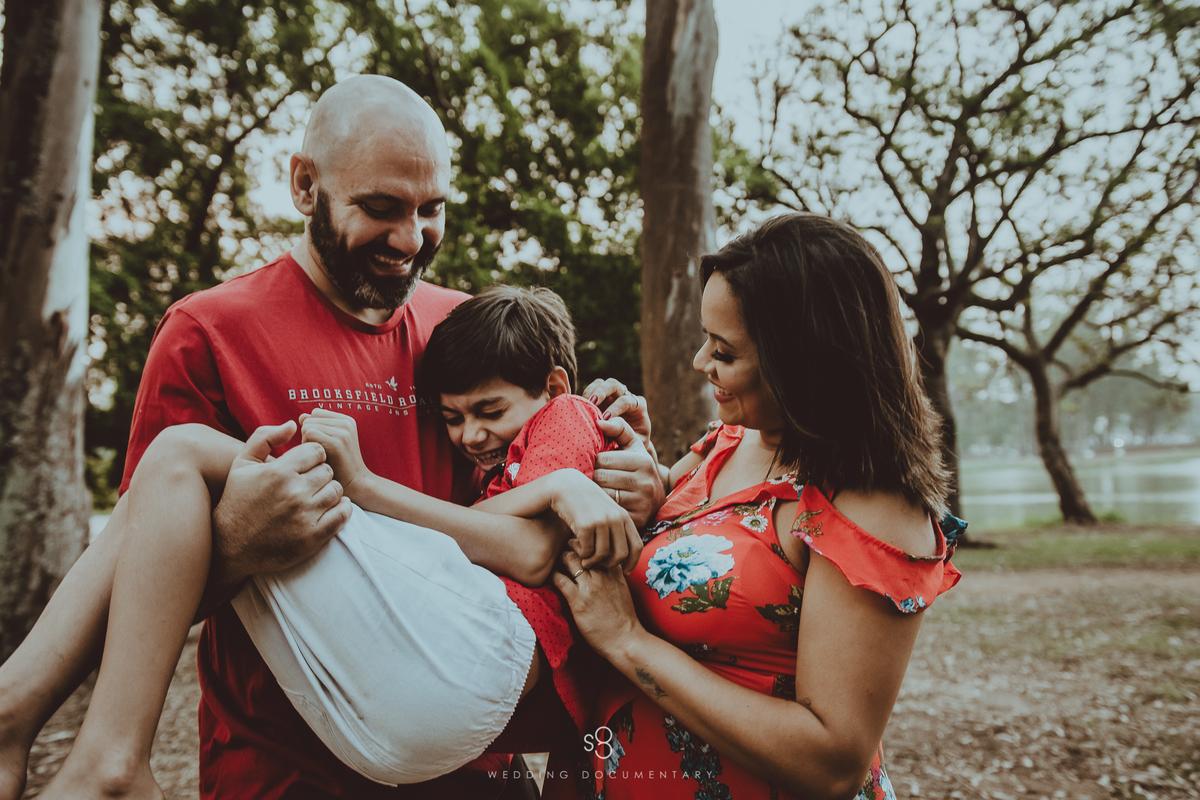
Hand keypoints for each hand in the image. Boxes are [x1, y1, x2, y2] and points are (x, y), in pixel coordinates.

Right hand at [212, 421, 350, 582]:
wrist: (230, 547)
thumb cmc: (237, 501)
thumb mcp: (242, 464)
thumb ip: (265, 436)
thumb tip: (293, 423)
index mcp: (279, 472)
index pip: (317, 451)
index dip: (311, 456)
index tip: (303, 465)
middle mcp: (294, 493)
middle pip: (328, 470)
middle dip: (319, 473)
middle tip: (307, 483)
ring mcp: (305, 516)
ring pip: (337, 490)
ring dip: (329, 491)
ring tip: (314, 496)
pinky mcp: (313, 537)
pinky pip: (343, 514)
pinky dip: (341, 509)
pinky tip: (328, 509)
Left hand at [300, 409, 369, 496]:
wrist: (356, 485)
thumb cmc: (338, 467)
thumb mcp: (330, 442)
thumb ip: (317, 426)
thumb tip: (301, 417)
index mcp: (346, 420)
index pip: (315, 414)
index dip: (313, 429)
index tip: (325, 446)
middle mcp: (346, 422)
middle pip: (309, 419)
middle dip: (308, 436)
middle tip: (323, 454)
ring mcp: (342, 431)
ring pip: (307, 426)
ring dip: (307, 442)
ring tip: (322, 456)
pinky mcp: (336, 442)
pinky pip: (308, 433)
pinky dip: (308, 446)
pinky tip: (320, 458)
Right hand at [546, 470, 642, 571]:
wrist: (564, 486)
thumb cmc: (584, 503)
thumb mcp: (606, 512)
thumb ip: (616, 529)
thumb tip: (623, 555)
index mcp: (623, 516)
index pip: (636, 545)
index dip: (633, 562)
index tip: (625, 571)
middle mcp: (616, 519)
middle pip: (621, 555)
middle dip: (610, 565)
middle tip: (599, 565)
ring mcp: (601, 521)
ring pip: (603, 555)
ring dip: (592, 561)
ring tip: (585, 558)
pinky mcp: (586, 525)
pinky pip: (587, 551)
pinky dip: (582, 555)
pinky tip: (576, 547)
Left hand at [552, 550, 642, 657]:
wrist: (625, 639)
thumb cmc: (623, 617)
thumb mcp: (623, 588)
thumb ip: (613, 574)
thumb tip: (604, 564)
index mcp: (614, 570)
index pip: (597, 545)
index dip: (586, 542)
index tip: (579, 546)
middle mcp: (602, 574)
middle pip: (581, 548)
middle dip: (570, 546)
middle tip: (565, 551)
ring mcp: (590, 586)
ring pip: (569, 559)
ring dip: (560, 559)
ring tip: (557, 563)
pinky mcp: (578, 600)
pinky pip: (560, 579)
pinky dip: (553, 576)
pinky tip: (553, 579)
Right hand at [582, 377, 651, 449]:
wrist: (629, 445)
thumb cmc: (634, 445)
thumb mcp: (636, 443)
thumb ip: (628, 439)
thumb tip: (611, 435)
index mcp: (637, 406)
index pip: (626, 401)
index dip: (615, 408)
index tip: (605, 419)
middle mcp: (625, 396)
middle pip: (613, 385)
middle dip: (602, 392)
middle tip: (592, 403)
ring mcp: (611, 395)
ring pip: (601, 383)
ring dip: (590, 392)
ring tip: (582, 403)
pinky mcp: (599, 397)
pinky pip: (591, 389)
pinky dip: (584, 395)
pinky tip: (578, 406)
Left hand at [594, 417, 665, 527]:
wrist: (656, 501)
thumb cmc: (637, 468)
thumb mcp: (633, 447)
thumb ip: (619, 429)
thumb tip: (600, 420)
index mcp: (643, 461)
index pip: (602, 459)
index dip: (597, 462)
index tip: (599, 465)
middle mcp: (645, 482)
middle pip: (600, 477)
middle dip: (595, 477)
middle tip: (596, 479)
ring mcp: (642, 503)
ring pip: (602, 494)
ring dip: (595, 493)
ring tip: (598, 490)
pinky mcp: (636, 519)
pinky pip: (606, 511)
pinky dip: (601, 508)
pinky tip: (603, 504)